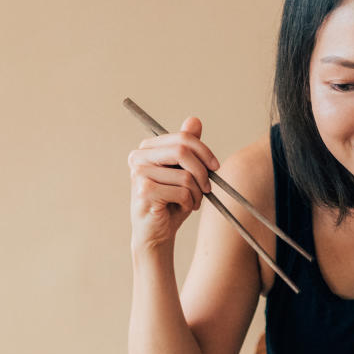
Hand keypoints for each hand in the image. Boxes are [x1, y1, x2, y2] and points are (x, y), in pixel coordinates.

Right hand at [129, 116, 220, 251]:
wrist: (157, 233)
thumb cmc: (171, 202)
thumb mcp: (184, 172)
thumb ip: (187, 147)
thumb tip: (194, 120)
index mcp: (147, 148)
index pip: (182, 138)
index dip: (204, 151)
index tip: (215, 167)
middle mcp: (139, 158)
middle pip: (183, 151)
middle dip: (203, 171)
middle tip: (208, 187)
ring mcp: (139, 174)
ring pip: (185, 175)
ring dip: (197, 193)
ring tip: (192, 202)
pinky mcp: (144, 192)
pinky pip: (182, 192)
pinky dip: (189, 203)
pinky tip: (183, 209)